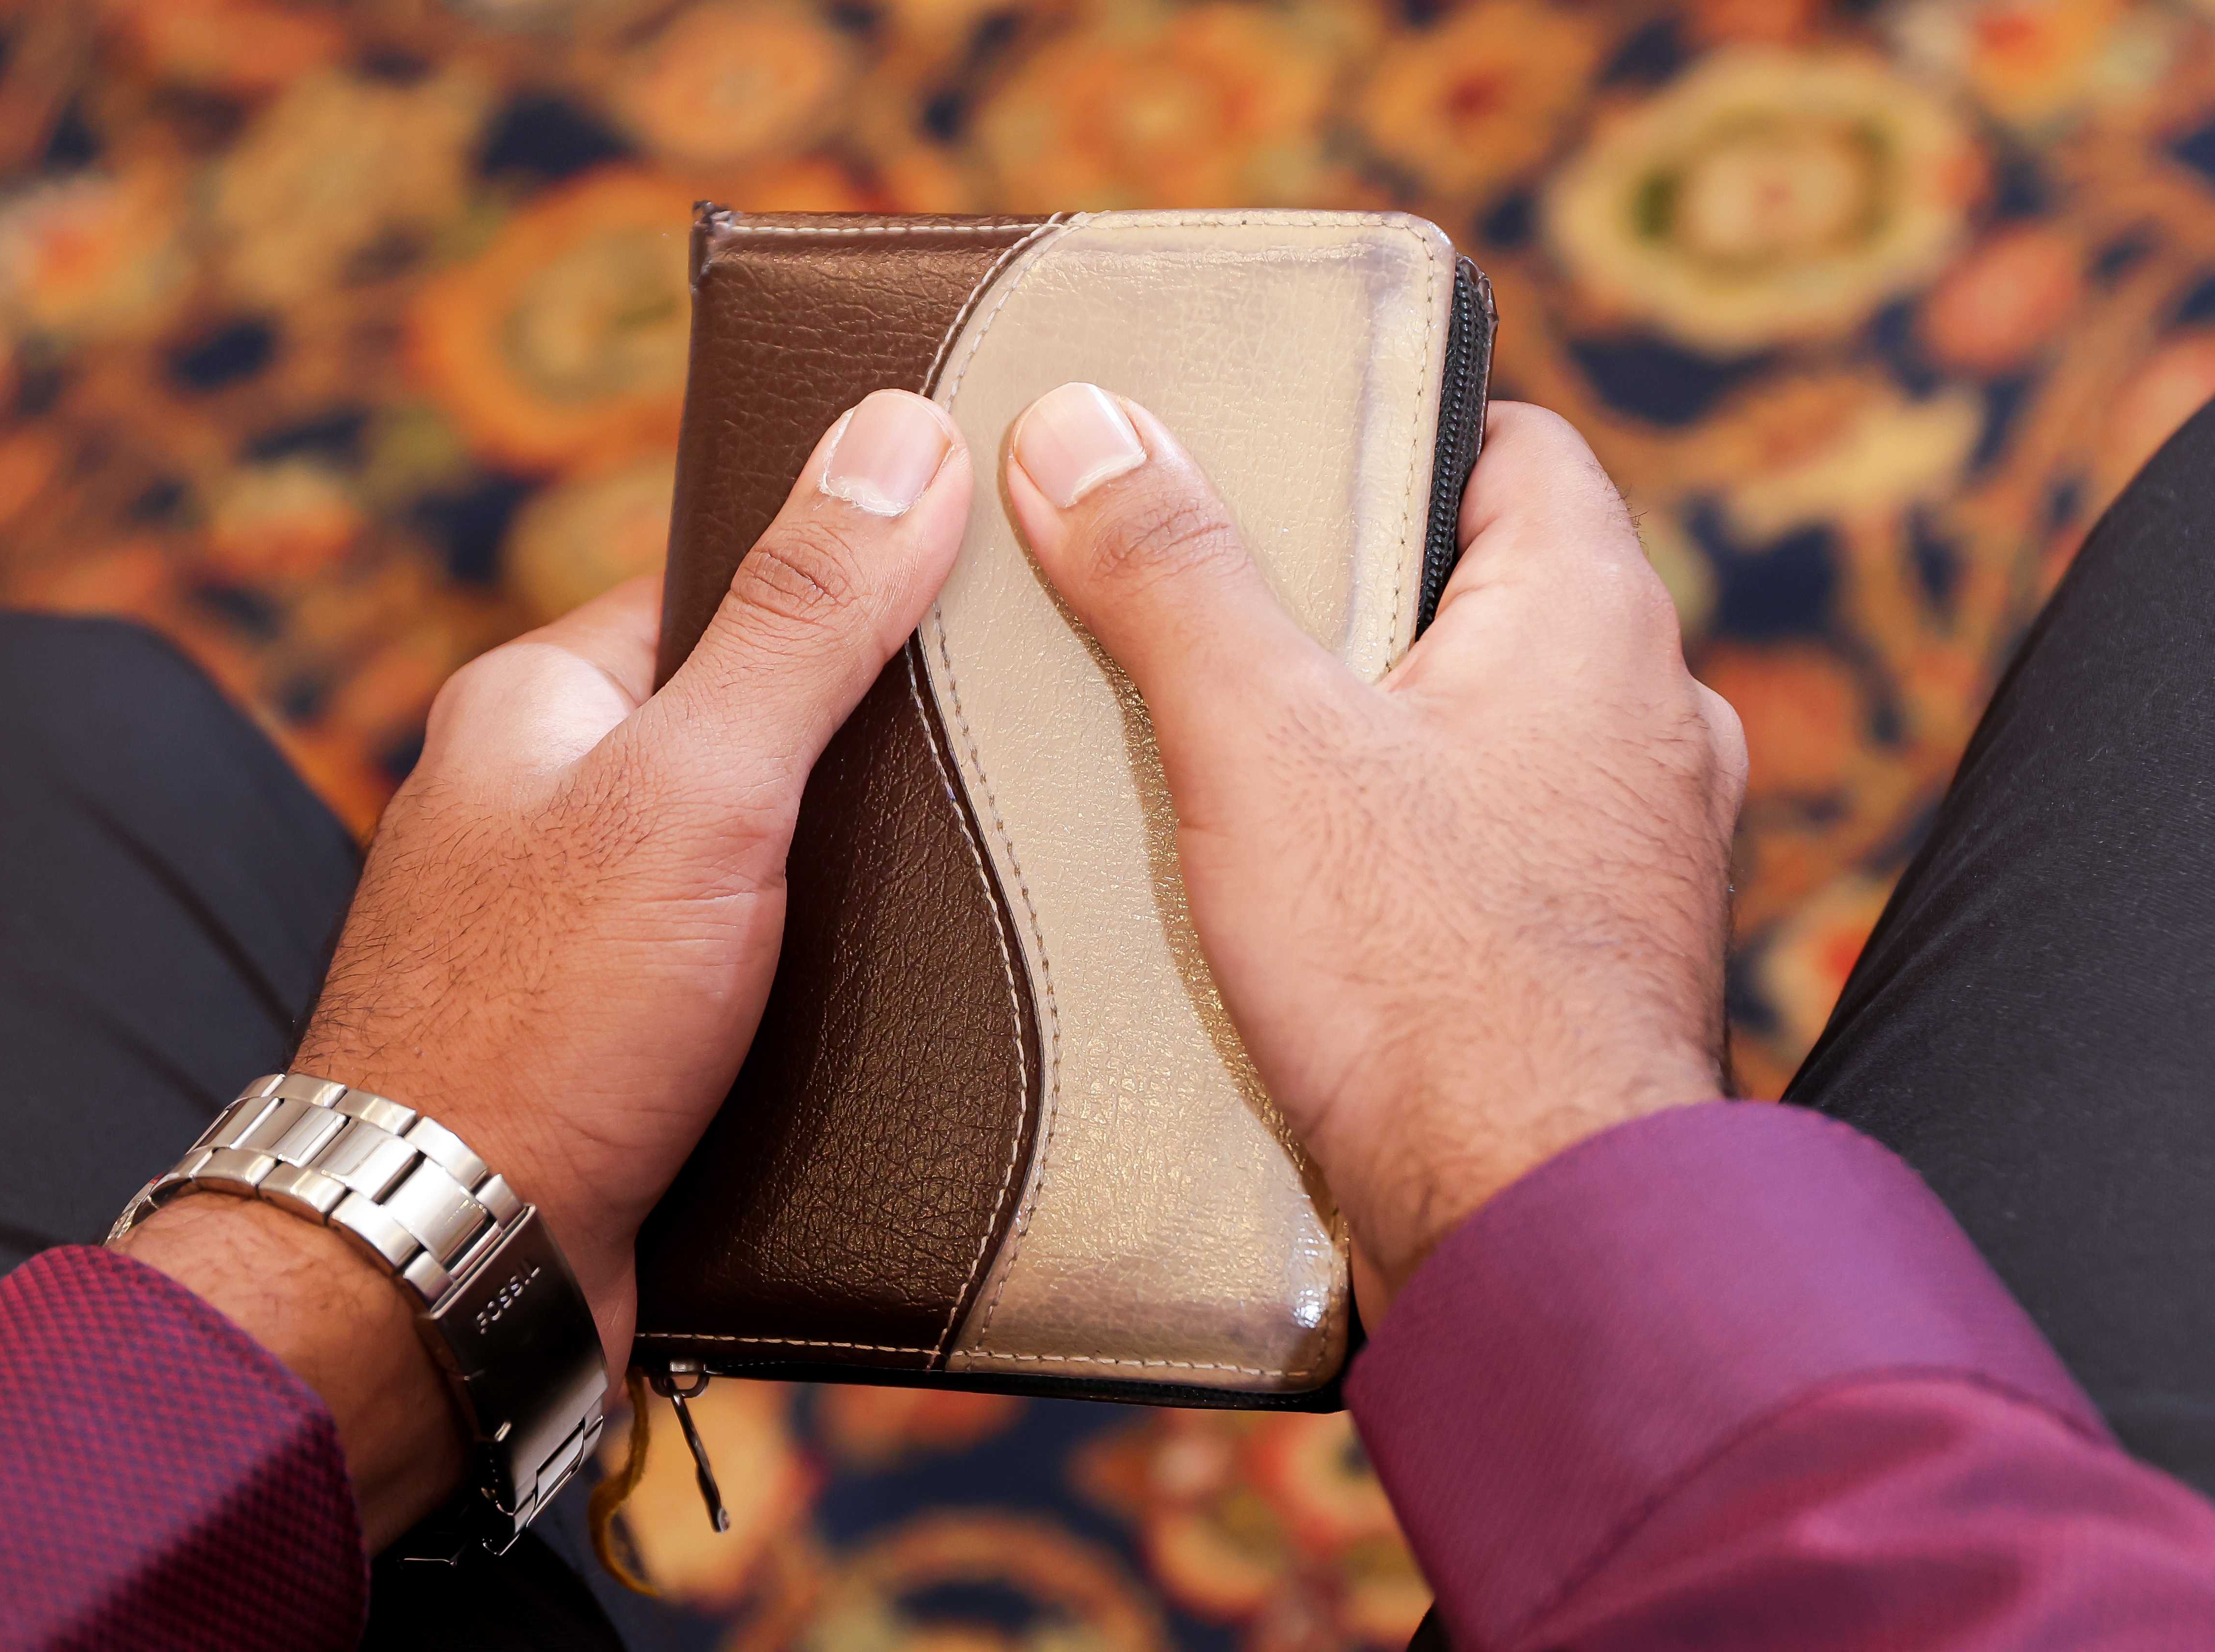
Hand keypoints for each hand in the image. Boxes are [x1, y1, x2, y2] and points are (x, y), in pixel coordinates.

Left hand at [121, 389, 972, 1545]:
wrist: (450, 1266)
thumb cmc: (546, 1016)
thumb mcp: (700, 786)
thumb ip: (804, 617)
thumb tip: (899, 432)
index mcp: (538, 699)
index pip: (723, 582)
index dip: (853, 574)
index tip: (977, 581)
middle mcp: (542, 798)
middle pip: (749, 720)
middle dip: (865, 743)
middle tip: (1003, 752)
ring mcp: (571, 921)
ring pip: (753, 851)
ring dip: (850, 872)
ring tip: (976, 878)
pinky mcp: (611, 1033)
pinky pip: (740, 962)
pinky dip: (816, 970)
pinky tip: (901, 991)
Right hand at [1005, 387, 1744, 1305]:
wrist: (1531, 1229)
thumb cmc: (1426, 980)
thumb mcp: (1259, 740)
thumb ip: (1171, 573)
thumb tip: (1080, 428)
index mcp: (1597, 617)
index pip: (1511, 444)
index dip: (1389, 428)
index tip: (1273, 455)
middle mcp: (1648, 717)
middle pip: (1485, 586)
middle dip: (1350, 593)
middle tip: (1212, 610)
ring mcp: (1639, 846)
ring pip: (1487, 726)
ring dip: (1375, 730)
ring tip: (1235, 754)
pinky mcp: (1597, 954)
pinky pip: (1493, 846)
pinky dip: (1408, 843)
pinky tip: (1304, 892)